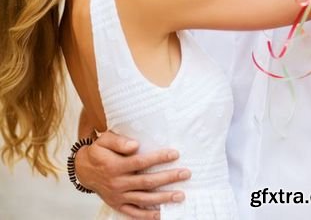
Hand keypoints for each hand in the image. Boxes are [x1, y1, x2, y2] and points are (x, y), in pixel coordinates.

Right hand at [74, 131, 190, 218]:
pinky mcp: (118, 205)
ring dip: (163, 198)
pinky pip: (134, 213)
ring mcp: (118, 196)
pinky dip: (147, 216)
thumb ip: (119, 141)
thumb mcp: (104, 140)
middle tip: (185, 173)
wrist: (83, 170)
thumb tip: (135, 145)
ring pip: (144, 199)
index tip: (174, 154)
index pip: (141, 162)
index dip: (158, 158)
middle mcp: (118, 183)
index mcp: (116, 166)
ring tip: (180, 195)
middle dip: (168, 178)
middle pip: (147, 182)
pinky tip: (161, 214)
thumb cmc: (98, 151)